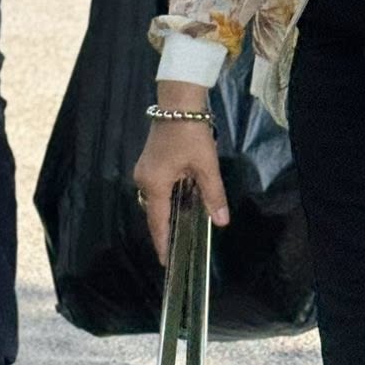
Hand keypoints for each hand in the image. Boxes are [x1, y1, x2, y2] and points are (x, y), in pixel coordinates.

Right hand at [133, 88, 229, 265]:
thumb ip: (213, 195)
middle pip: (154, 213)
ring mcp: (144, 170)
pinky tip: (181, 203)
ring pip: (156, 200)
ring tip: (181, 230)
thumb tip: (221, 222)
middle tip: (178, 250)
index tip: (166, 264)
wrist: (178, 101)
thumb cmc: (191, 133)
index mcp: (155, 184)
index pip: (158, 223)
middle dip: (166, 230)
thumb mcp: (206, 165)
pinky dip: (167, 199)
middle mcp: (144, 180)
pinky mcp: (149, 162)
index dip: (163, 244)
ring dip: (167, 213)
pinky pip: (157, 189)